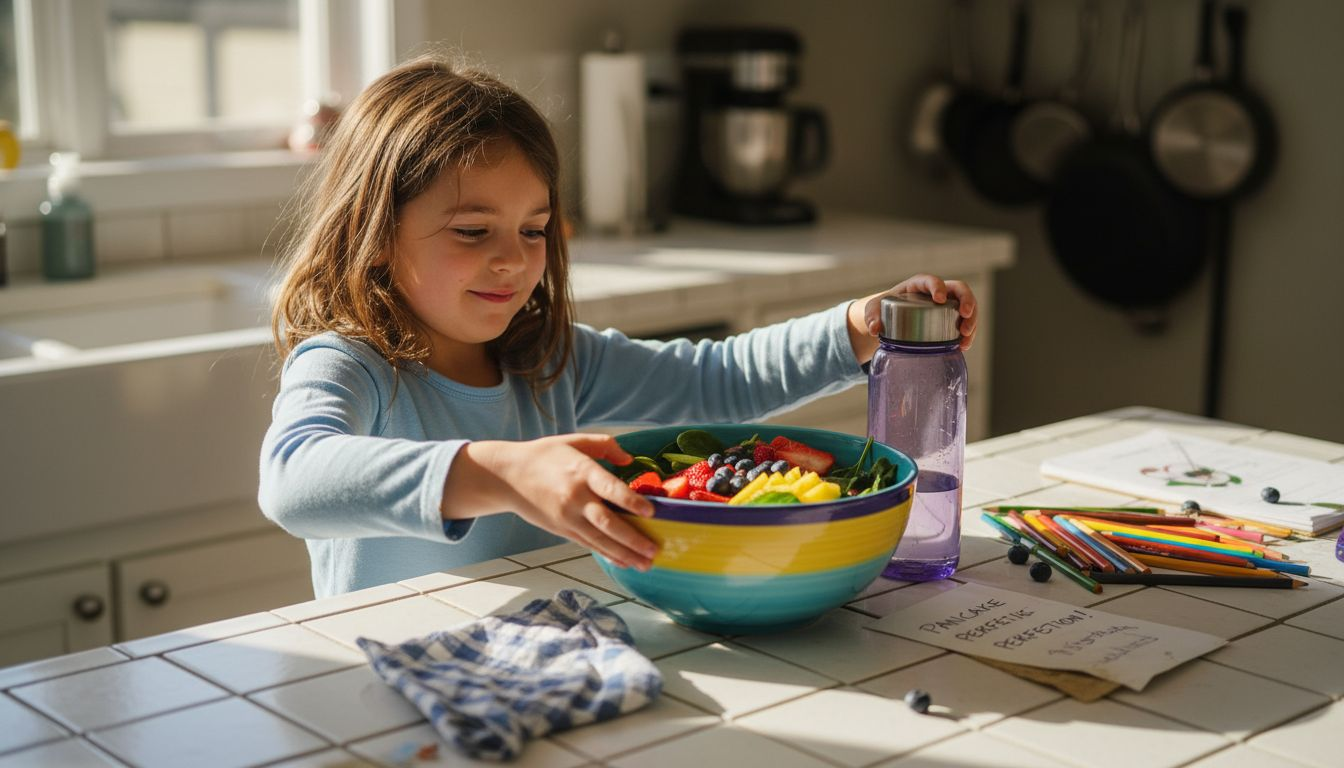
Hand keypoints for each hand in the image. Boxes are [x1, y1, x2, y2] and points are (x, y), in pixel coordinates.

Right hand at [447, 435, 658, 569]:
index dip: (631, 502)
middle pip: (607, 522)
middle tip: (654, 549)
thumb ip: (605, 445)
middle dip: (633, 539)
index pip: (610, 488)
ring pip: (600, 540)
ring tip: (646, 563)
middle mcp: (575, 497)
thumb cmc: (544, 455)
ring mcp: (567, 516)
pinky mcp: (562, 529)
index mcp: (581, 471)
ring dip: (625, 553)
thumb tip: (629, 459)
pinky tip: (624, 561)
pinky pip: (589, 544)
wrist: (508, 476)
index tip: (651, 512)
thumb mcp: (574, 441)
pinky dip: (608, 555)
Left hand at [847, 274, 977, 363]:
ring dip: (972, 320)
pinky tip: (963, 346)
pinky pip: (965, 321)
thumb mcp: (875, 310)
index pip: (932, 280)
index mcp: (918, 284)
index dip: (938, 287)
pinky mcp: (951, 318)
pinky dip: (968, 333)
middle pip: (959, 289)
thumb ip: (872, 317)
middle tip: (965, 318)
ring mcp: (947, 304)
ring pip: (967, 306)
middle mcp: (936, 291)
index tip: (940, 299)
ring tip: (965, 338)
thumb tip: (875, 329)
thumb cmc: (884, 309)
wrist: (891, 318)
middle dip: (967, 302)